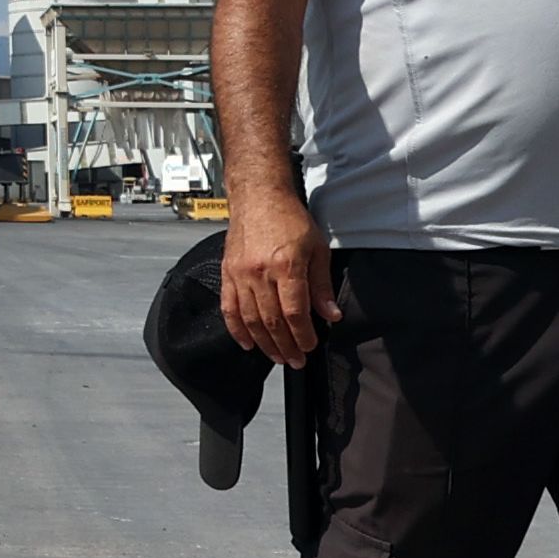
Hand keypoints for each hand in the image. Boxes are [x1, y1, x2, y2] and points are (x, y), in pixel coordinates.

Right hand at [221, 191, 335, 365]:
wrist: (258, 197)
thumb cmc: (289, 219)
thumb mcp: (317, 248)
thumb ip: (321, 285)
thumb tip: (331, 314)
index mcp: (286, 266)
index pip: (294, 313)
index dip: (303, 335)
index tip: (310, 346)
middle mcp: (260, 273)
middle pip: (272, 321)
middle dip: (285, 346)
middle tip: (296, 361)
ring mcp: (240, 275)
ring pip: (250, 320)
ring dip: (264, 344)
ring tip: (277, 357)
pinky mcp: (228, 273)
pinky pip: (229, 308)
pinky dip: (237, 329)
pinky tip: (247, 343)